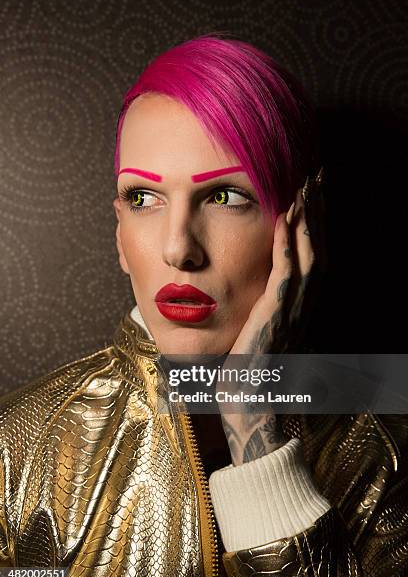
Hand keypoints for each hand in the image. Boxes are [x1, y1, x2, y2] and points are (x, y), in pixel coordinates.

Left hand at [217, 174, 325, 464]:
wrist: (245, 403)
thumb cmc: (243, 366)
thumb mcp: (254, 327)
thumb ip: (257, 302)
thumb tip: (243, 281)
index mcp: (296, 303)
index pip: (308, 251)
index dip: (310, 219)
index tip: (306, 188)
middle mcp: (301, 303)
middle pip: (315, 245)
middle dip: (315, 208)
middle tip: (314, 173)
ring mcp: (291, 309)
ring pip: (306, 254)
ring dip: (306, 218)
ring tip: (303, 184)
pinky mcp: (276, 317)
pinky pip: (286, 274)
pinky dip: (287, 245)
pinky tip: (284, 219)